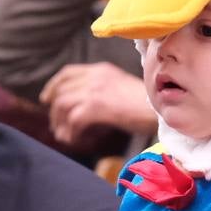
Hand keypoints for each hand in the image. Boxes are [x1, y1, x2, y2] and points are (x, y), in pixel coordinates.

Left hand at [40, 62, 156, 146]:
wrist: (163, 108)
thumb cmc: (149, 104)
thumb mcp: (123, 89)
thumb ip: (104, 91)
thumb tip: (86, 106)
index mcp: (101, 70)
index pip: (68, 73)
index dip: (53, 86)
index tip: (47, 99)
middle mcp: (95, 77)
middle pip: (61, 89)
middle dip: (53, 108)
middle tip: (55, 125)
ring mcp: (95, 91)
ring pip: (63, 105)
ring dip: (60, 123)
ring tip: (64, 136)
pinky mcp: (97, 107)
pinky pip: (73, 120)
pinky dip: (71, 132)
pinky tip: (75, 140)